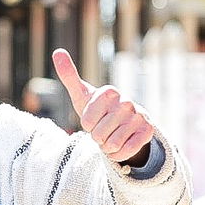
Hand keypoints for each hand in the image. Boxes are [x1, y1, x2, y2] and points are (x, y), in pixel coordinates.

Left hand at [52, 48, 156, 163]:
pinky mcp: (148, 131)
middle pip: (98, 134)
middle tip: (104, 129)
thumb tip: (57, 51)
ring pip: (112, 144)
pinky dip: (119, 154)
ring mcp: (139, 116)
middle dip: (97, 137)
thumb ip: (69, 75)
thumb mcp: (82, 94)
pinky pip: (126, 150)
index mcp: (109, 92)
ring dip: (107, 146)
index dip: (87, 125)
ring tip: (112, 136)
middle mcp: (126, 102)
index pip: (87, 122)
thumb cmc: (98, 109)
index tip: (94, 118)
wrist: (123, 124)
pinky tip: (121, 145)